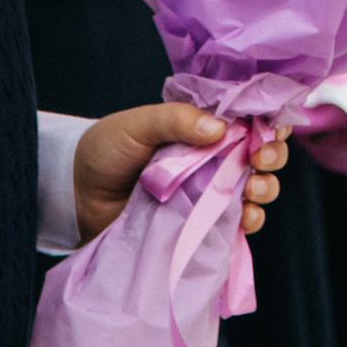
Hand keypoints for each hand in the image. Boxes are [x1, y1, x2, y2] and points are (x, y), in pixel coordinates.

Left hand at [74, 104, 288, 243]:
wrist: (75, 199)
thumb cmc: (104, 151)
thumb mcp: (135, 125)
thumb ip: (175, 120)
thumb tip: (219, 128)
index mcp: (202, 128)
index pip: (248, 120)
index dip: (267, 122)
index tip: (268, 129)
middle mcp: (213, 159)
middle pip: (261, 154)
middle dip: (272, 155)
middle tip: (261, 159)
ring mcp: (209, 194)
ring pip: (256, 189)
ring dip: (266, 188)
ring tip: (253, 190)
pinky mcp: (202, 226)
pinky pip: (236, 225)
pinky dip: (250, 222)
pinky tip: (247, 218)